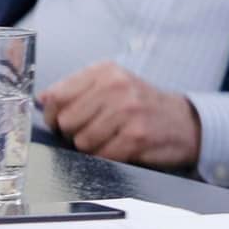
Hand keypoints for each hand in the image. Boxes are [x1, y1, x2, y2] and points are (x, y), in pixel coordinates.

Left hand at [39, 62, 200, 168]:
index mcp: (106, 71)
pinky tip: (124, 147)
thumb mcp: (114, 85)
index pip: (56, 96)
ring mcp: (128, 110)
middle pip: (66, 122)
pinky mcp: (136, 136)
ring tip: (113, 137)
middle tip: (96, 129)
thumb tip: (42, 100)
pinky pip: (101, 156)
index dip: (54, 115)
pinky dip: (109, 157)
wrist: (186, 122)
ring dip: (94, 147)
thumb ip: (77, 90)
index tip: (64, 120)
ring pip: (81, 142)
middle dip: (75, 133)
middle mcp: (117, 86)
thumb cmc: (143, 106)